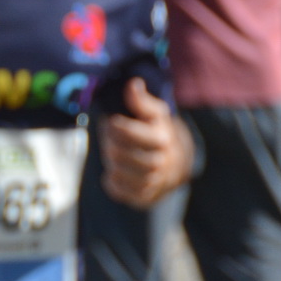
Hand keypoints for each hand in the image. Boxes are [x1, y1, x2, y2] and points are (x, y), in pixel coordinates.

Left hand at [101, 78, 190, 208]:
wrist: (174, 162)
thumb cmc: (156, 133)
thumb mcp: (153, 114)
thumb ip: (141, 101)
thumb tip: (133, 84)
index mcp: (163, 138)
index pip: (135, 134)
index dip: (117, 127)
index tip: (110, 121)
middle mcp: (163, 162)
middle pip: (131, 157)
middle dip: (113, 147)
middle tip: (107, 140)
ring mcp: (156, 181)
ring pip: (129, 177)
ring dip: (114, 165)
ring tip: (110, 155)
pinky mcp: (146, 196)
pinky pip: (126, 195)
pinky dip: (114, 185)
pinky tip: (111, 174)